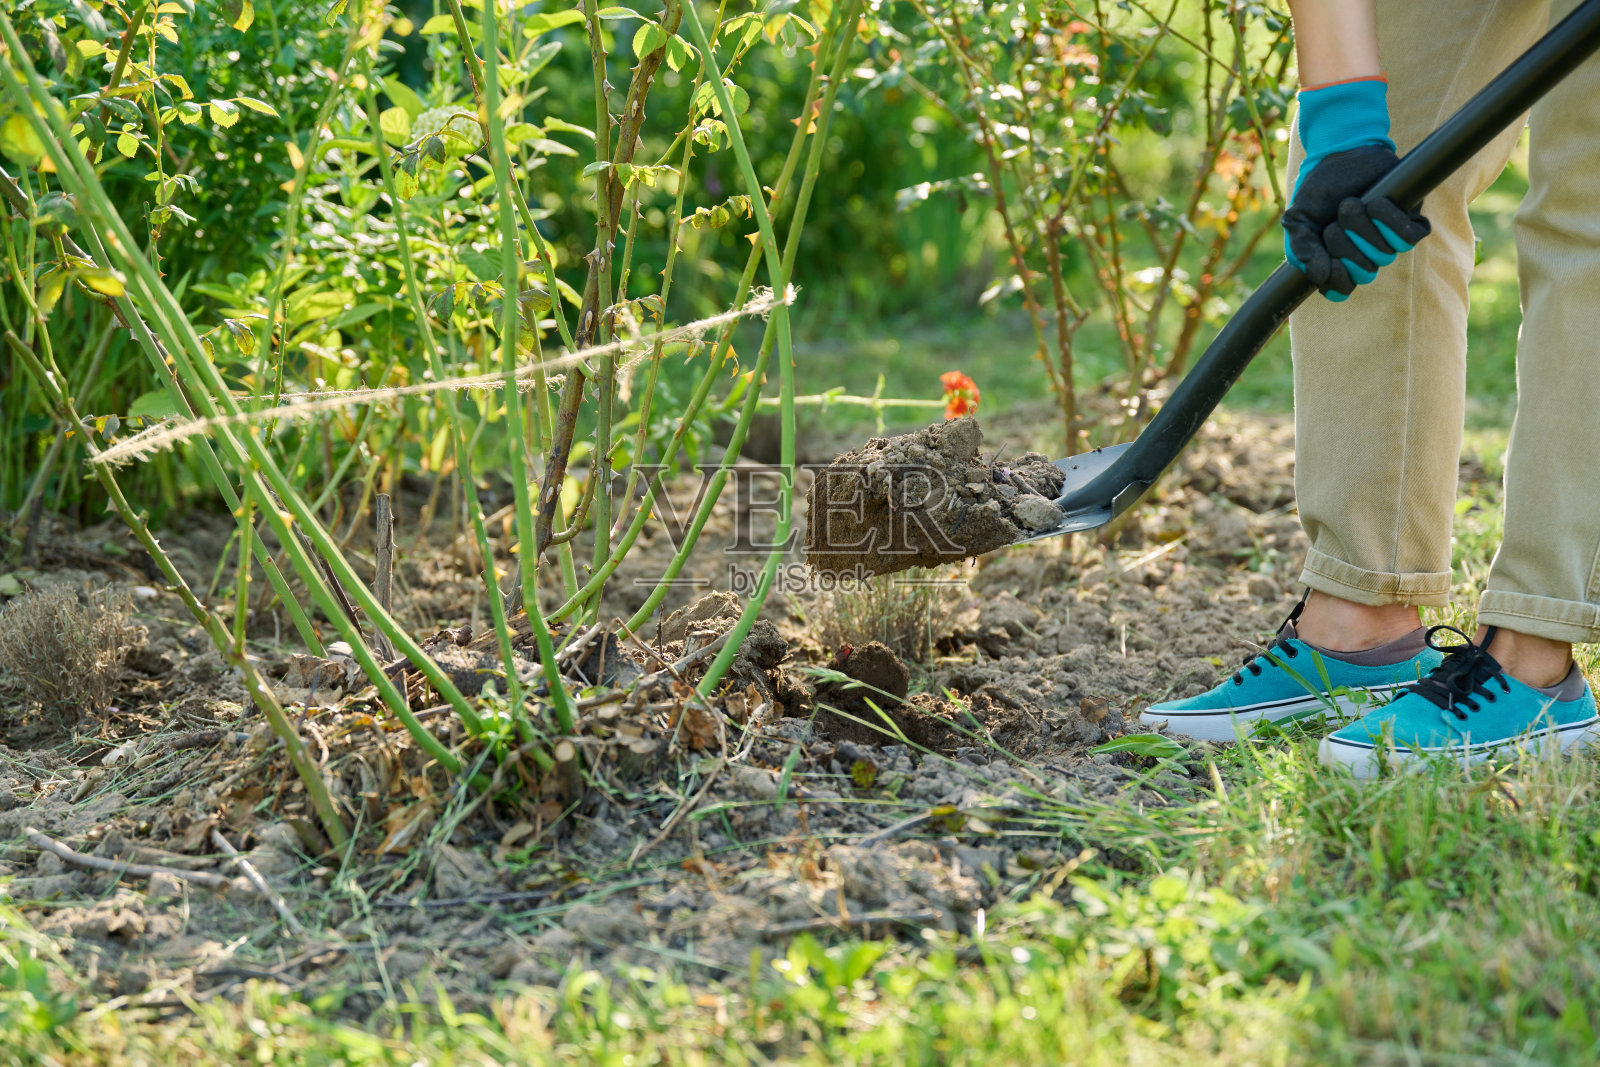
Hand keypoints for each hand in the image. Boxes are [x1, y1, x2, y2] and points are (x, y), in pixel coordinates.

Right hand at [1283, 144, 1431, 299]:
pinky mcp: (1410, 220)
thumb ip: (1302, 249)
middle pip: (1364, 272)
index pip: (1344, 288)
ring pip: (1384, 254)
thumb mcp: (1299, 219)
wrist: (1342, 153)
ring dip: (1362, 225)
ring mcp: (1388, 239)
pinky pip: (1410, 238)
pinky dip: (1391, 220)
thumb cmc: (1319, 189)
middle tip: (1335, 221)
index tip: (1329, 261)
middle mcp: (1364, 254)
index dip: (1338, 279)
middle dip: (1344, 244)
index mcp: (1337, 260)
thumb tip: (1318, 277)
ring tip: (1352, 203)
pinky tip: (1376, 203)